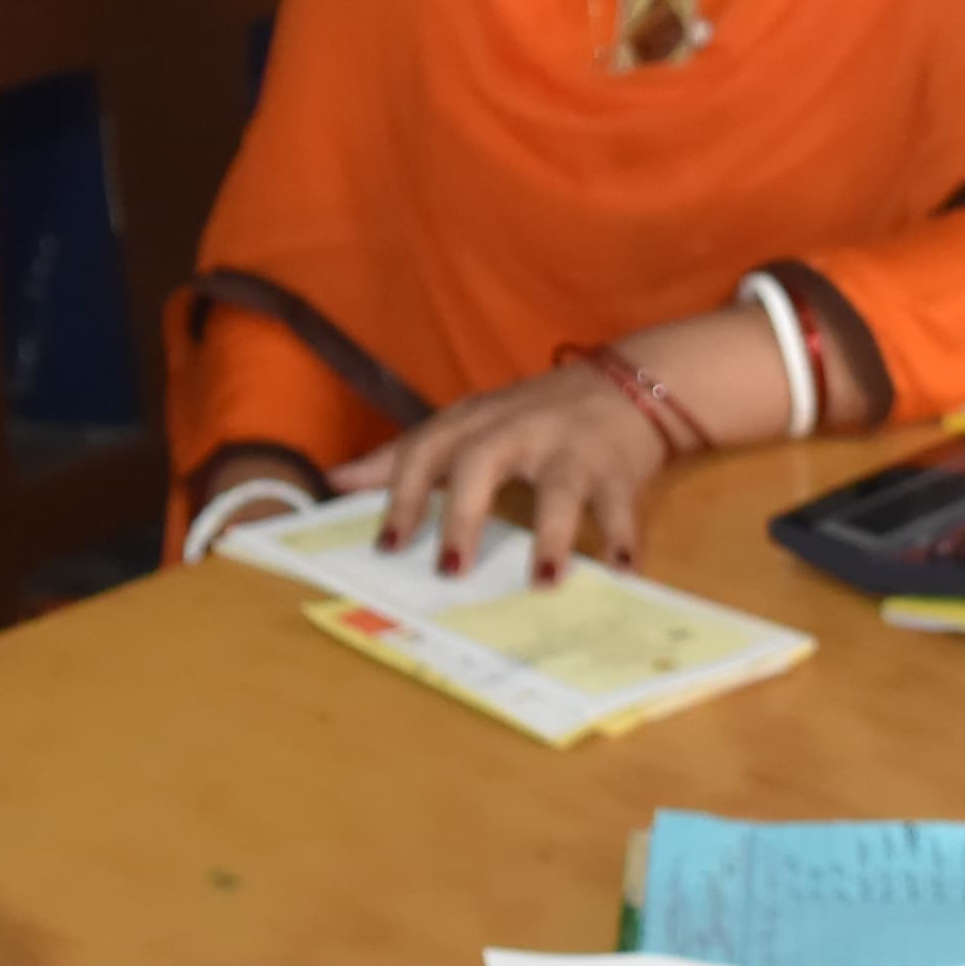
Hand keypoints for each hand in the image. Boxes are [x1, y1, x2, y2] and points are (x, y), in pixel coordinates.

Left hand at [340, 364, 674, 581]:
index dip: (405, 495)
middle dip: (464, 515)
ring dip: (552, 535)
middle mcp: (518, 428)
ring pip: (559, 487)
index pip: (426, 449)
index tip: (387, 545)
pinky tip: (624, 573)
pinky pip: (619, 504)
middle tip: (450, 570)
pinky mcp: (617, 465)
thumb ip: (405, 455)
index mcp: (475, 422)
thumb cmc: (534, 415)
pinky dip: (623, 538)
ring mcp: (570, 446)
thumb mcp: (468, 426)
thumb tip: (335, 479)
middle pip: (482, 461)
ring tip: (543, 582)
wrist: (629, 382)